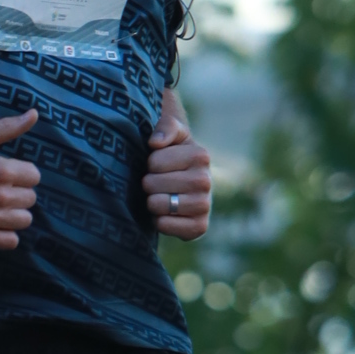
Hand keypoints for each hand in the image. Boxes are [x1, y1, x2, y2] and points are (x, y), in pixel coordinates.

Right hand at [0, 110, 39, 249]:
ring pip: (24, 221)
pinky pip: (10, 241)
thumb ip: (8, 127)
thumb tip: (34, 114)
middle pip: (30, 199)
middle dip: (18, 193)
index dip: (23, 174)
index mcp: (0, 169)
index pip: (34, 176)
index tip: (8, 174)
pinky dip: (6, 234)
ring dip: (14, 214)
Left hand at [143, 105, 211, 239]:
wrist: (184, 183)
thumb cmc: (172, 154)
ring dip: (152, 202)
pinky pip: (166, 225)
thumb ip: (166, 127)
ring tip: (160, 197)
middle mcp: (206, 180)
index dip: (149, 164)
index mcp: (201, 155)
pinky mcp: (200, 227)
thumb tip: (156, 143)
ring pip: (158, 205)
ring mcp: (205, 205)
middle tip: (156, 183)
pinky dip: (159, 221)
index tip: (158, 165)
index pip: (154, 162)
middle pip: (152, 184)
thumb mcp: (171, 132)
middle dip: (148, 184)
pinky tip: (165, 214)